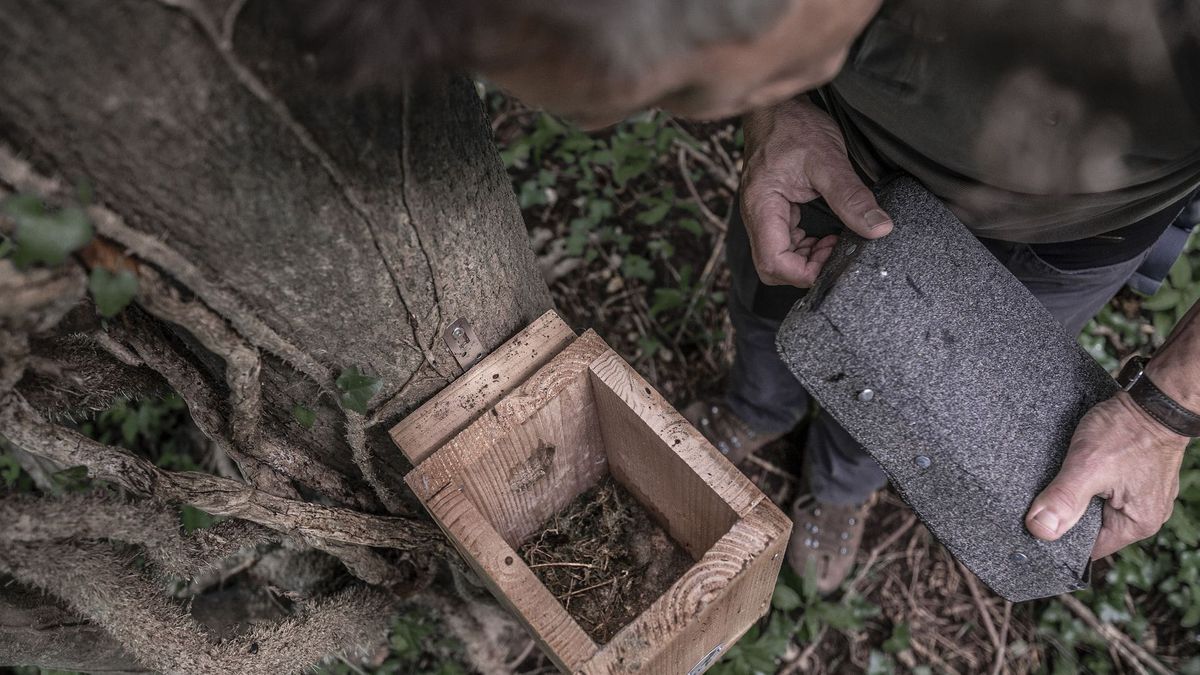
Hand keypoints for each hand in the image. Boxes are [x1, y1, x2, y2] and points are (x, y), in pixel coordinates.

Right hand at [740, 97, 892, 286]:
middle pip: (772, 268)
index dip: (804, 272)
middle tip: (835, 250)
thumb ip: (852, 197)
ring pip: (778, 258)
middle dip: (805, 269)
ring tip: (835, 240)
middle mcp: (756, 217)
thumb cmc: (795, 127)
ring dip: (807, 258)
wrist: (779, 106)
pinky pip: (784, 243)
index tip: (833, 259)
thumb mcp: (828, 161)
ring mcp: (762, 216)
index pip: (773, 262)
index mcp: (762, 207)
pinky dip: (805, 246)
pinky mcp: (772, 212)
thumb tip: (880, 228)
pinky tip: (825, 233)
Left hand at [1025, 392, 1187, 558]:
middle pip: (1091, 528)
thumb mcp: (1088, 465)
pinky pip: (1104, 488)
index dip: (1058, 542)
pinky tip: (1072, 467)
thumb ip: (1064, 499)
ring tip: (1057, 479)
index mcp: (1136, 524)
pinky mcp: (1135, 476)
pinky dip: (1086, 480)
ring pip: (1096, 506)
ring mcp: (1141, 495)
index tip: (1032, 527)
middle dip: (1065, 516)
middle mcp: (1143, 515)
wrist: (1155, 398)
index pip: (1088, 549)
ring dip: (1075, 495)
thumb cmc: (1128, 431)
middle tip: (1038, 499)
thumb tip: (1039, 530)